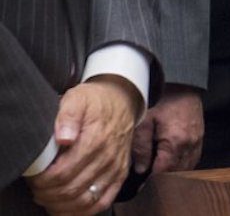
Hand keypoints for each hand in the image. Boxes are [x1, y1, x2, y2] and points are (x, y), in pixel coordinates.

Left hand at [27, 76, 139, 214]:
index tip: (33, 178)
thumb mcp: (78, 99)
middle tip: (36, 189)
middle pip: (71, 190)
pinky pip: (104, 201)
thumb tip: (64, 138)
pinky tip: (69, 209)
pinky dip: (85, 211)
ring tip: (48, 199)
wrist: (122, 101)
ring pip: (86, 200)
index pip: (62, 173)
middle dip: (48, 194)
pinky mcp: (121, 174)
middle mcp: (107, 158)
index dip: (42, 182)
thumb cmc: (95, 101)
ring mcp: (115, 168)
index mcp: (95, 141)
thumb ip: (68, 116)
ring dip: (63, 205)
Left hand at [131, 84, 203, 174]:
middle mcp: (190, 144)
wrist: (182, 84)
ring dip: (176, 172)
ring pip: (188, 167)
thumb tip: (140, 169)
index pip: (164, 171)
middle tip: (150, 181)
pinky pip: (194, 158)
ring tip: (161, 172)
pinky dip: (184, 164)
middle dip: (164, 178)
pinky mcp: (200, 136)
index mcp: (175, 142)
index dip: (153, 181)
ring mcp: (198, 140)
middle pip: (178, 172)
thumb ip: (141, 147)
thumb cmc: (161, 99)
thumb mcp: (144, 121)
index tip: (143, 186)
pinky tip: (174, 162)